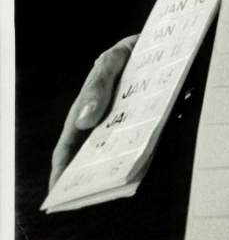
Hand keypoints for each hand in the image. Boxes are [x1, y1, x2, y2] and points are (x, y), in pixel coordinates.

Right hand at [49, 35, 138, 189]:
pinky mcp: (149, 123)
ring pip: (120, 153)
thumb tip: (84, 120)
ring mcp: (127, 124)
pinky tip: (148, 164)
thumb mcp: (111, 62)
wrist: (161, 44)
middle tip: (94, 195)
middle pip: (93, 156)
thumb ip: (97, 87)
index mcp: (86, 110)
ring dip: (119, 168)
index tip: (56, 194)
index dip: (60, 171)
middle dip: (92, 176)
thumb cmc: (127, 54)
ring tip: (120, 185)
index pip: (68, 146)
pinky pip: (144, 143)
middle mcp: (105, 121)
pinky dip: (144, 155)